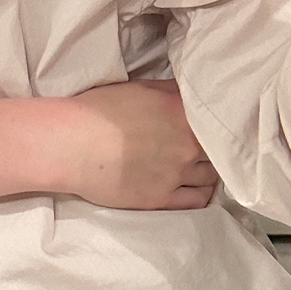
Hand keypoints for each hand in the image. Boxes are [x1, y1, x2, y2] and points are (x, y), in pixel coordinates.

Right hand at [60, 79, 218, 210]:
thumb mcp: (141, 88)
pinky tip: (197, 189)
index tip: (214, 127)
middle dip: (213, 149)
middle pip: (218, 150)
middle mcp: (187, 144)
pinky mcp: (162, 199)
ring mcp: (176, 174)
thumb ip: (172, 91)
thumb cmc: (100, 110)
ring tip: (200, 168)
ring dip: (208, 172)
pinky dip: (202, 194)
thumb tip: (189, 94)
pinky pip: (196, 201)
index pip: (216, 121)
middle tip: (205, 149)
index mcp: (183, 113)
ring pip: (210, 177)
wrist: (73, 145)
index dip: (216, 125)